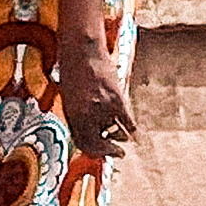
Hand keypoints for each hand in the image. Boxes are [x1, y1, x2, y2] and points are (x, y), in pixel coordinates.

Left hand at [61, 41, 137, 160]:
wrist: (82, 50)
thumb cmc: (72, 72)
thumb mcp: (69, 98)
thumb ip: (78, 117)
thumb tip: (91, 135)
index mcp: (72, 114)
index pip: (83, 144)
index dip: (93, 153)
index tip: (100, 154)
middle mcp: (87, 114)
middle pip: (99, 143)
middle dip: (108, 151)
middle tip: (117, 153)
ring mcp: (103, 107)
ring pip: (116, 133)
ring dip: (119, 137)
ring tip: (120, 136)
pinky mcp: (118, 98)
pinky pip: (128, 123)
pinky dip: (133, 131)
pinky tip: (136, 135)